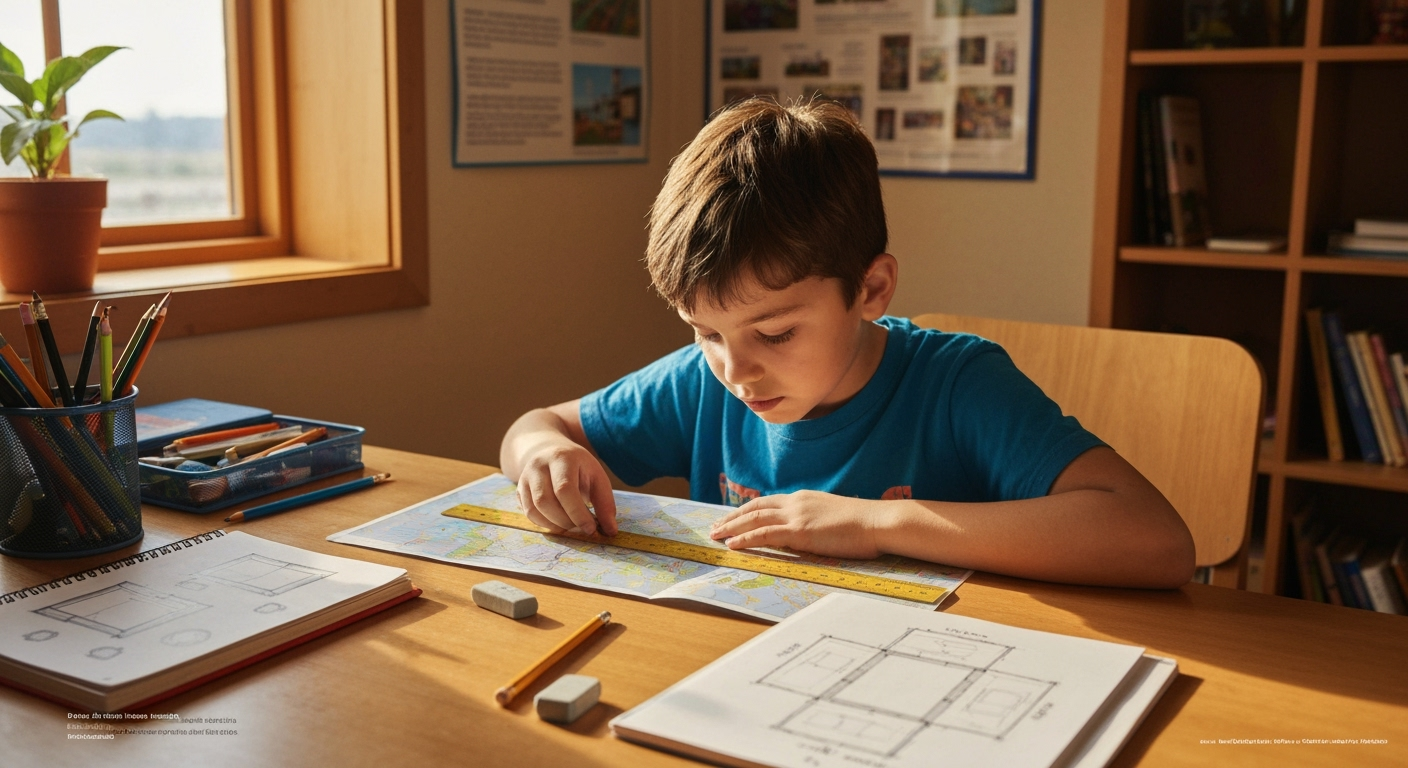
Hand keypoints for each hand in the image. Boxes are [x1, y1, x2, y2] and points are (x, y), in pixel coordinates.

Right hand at [515, 439, 617, 535]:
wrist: (549, 451)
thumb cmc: (578, 467)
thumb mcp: (597, 476)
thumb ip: (605, 503)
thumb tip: (610, 531)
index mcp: (561, 458)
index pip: (564, 489)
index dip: (577, 513)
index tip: (591, 529)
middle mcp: (538, 465)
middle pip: (545, 501)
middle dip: (566, 521)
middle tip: (581, 529)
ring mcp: (525, 477)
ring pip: (533, 509)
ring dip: (555, 525)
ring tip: (572, 526)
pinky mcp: (519, 489)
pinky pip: (528, 513)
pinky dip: (545, 524)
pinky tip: (559, 523)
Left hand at [709, 491, 883, 559]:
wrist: (878, 522)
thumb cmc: (863, 524)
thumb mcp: (833, 517)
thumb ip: (815, 521)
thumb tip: (808, 532)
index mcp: (803, 498)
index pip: (767, 502)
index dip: (746, 510)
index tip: (732, 518)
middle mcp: (796, 502)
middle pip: (754, 508)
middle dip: (732, 518)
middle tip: (714, 528)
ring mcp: (797, 516)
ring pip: (754, 520)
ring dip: (731, 528)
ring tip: (715, 536)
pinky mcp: (800, 531)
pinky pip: (764, 535)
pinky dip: (745, 539)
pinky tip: (732, 545)